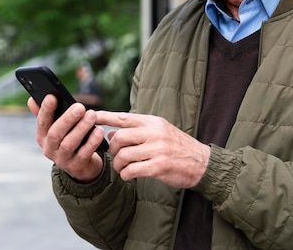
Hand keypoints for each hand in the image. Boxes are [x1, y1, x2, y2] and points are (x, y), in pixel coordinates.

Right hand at [28, 95, 104, 182]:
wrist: (81, 164)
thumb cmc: (68, 138)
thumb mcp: (56, 127)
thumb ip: (47, 114)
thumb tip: (31, 99)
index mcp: (42, 136)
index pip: (41, 122)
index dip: (45, 110)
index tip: (52, 97)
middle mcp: (49, 149)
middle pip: (55, 134)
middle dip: (67, 119)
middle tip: (80, 107)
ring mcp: (62, 159)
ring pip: (69, 144)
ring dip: (81, 128)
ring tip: (92, 115)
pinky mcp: (76, 166)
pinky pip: (84, 154)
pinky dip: (92, 142)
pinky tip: (99, 131)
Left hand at [95, 111, 210, 188]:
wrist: (201, 163)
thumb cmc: (178, 148)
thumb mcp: (161, 132)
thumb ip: (138, 131)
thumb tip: (111, 133)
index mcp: (154, 122)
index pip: (123, 117)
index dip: (105, 117)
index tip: (91, 116)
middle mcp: (154, 133)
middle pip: (120, 137)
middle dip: (113, 149)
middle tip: (116, 157)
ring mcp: (157, 149)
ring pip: (123, 155)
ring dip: (118, 165)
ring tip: (123, 169)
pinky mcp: (159, 166)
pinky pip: (132, 170)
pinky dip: (126, 174)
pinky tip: (129, 176)